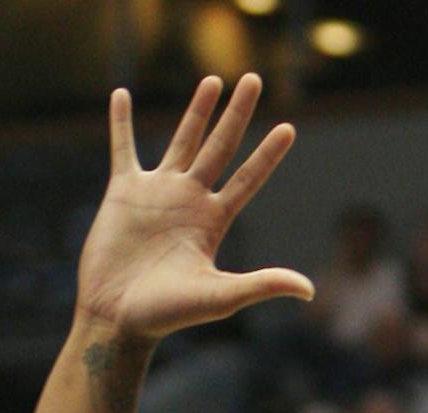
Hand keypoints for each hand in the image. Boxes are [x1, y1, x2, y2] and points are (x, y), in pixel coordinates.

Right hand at [74, 74, 311, 343]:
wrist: (118, 318)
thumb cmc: (168, 314)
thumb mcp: (221, 297)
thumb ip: (263, 285)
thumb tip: (309, 291)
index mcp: (213, 220)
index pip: (248, 178)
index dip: (268, 155)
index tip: (288, 128)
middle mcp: (189, 200)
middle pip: (220, 146)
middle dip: (237, 114)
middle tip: (254, 79)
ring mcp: (157, 193)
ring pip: (182, 140)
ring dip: (197, 110)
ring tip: (213, 81)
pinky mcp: (123, 193)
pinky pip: (123, 149)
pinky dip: (122, 123)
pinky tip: (122, 95)